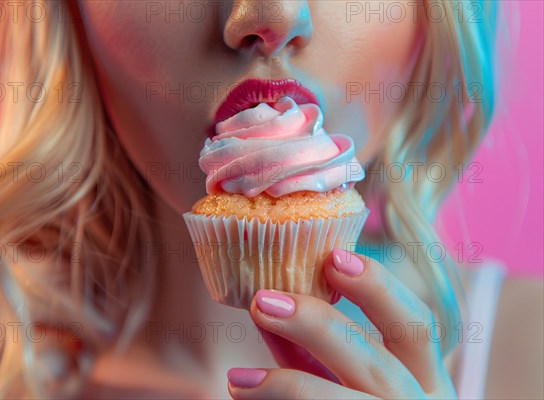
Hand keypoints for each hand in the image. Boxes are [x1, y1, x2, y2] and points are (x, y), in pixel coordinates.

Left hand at [227, 249, 456, 398]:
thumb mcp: (348, 382)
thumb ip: (314, 351)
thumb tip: (268, 308)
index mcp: (427, 381)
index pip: (417, 325)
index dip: (380, 288)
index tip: (334, 257)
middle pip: (375, 361)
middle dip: (318, 325)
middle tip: (263, 300)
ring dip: (288, 386)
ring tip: (238, 382)